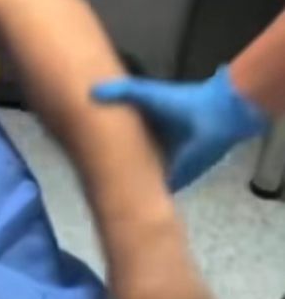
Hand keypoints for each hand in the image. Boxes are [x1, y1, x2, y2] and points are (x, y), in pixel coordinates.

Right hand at [92, 69, 267, 190]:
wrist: (215, 117)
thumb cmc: (182, 104)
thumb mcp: (146, 94)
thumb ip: (121, 92)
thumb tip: (91, 91)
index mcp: (146, 128)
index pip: (120, 141)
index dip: (104, 145)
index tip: (83, 151)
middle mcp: (153, 148)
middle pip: (129, 162)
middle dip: (113, 169)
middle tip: (88, 178)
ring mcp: (163, 166)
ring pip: (141, 180)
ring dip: (129, 187)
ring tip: (102, 195)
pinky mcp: (174, 180)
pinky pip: (156, 193)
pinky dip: (145, 199)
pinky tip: (126, 206)